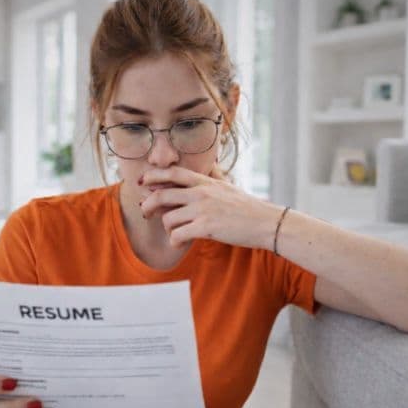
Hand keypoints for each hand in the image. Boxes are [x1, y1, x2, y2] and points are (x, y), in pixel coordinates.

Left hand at [140, 165, 282, 249]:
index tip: (142, 181)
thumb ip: (213, 177)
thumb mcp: (228, 186)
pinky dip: (175, 241)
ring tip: (176, 233)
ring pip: (168, 219)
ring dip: (168, 229)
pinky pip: (177, 235)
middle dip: (148, 205)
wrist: (265, 222)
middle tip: (145, 213)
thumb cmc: (246, 207)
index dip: (153, 176)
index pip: (173, 173)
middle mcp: (201, 193)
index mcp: (205, 182)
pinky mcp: (206, 227)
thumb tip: (210, 165)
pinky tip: (180, 242)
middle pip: (161, 195)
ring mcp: (203, 210)